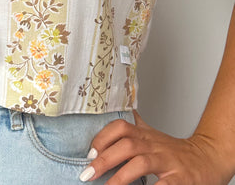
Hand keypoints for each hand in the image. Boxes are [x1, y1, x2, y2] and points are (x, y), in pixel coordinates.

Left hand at [79, 109, 233, 184]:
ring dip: (121, 177)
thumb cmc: (174, 151)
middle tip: (88, 172)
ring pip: (141, 162)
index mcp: (144, 135)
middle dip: (105, 159)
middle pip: (126, 145)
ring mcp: (167, 161)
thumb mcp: (151, 135)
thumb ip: (131, 129)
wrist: (207, 158)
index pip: (120, 126)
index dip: (103, 136)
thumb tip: (109, 115)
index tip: (89, 151)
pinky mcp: (180, 179)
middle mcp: (154, 145)